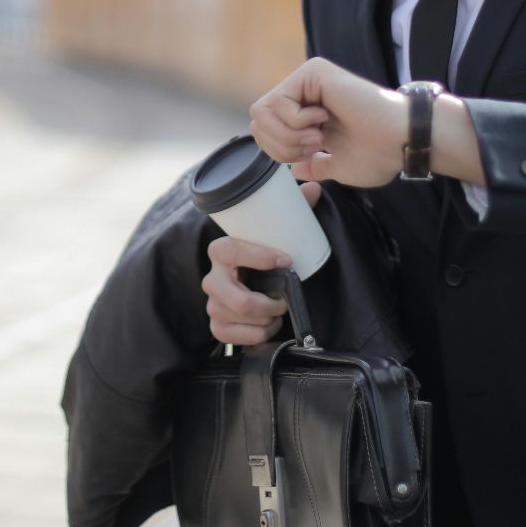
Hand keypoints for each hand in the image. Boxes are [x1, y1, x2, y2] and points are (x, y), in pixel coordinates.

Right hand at [203, 182, 321, 344]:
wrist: (252, 286)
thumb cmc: (266, 258)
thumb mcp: (278, 233)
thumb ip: (294, 208)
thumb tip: (313, 188)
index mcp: (221, 252)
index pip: (230, 250)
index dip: (258, 256)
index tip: (286, 261)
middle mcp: (212, 279)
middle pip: (236, 299)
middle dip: (267, 304)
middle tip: (285, 301)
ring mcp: (213, 305)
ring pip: (240, 319)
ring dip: (267, 320)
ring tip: (278, 312)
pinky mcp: (218, 327)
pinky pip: (237, 338)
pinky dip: (258, 335)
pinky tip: (267, 326)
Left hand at [250, 57, 408, 186]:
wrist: (400, 141)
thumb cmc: (378, 154)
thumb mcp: (336, 166)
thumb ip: (313, 165)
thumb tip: (293, 169)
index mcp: (308, 113)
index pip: (263, 131)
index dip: (278, 152)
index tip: (310, 156)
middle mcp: (304, 92)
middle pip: (257, 121)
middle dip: (280, 146)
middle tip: (315, 146)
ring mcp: (307, 79)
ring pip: (262, 112)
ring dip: (289, 134)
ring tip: (320, 135)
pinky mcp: (313, 72)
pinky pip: (279, 101)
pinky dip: (298, 121)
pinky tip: (325, 118)